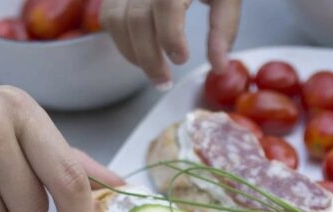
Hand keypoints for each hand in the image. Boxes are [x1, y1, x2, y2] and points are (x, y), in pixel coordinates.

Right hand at [101, 0, 240, 86]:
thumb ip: (224, 28)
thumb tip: (219, 68)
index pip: (165, 4)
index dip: (170, 34)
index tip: (181, 59)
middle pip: (137, 19)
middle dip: (149, 58)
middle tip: (164, 82)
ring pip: (116, 19)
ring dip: (133, 53)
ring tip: (153, 71)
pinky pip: (108, 15)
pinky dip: (122, 40)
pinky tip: (141, 53)